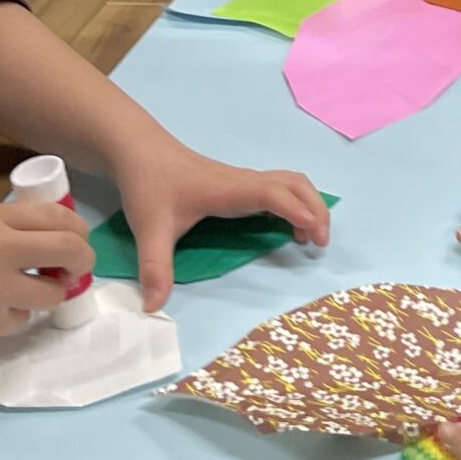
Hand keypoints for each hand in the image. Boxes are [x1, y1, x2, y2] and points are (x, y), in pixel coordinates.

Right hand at [0, 200, 90, 352]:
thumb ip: (7, 227)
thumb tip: (50, 235)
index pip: (58, 216)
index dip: (79, 230)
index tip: (78, 240)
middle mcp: (1, 248)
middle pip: (70, 249)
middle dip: (83, 260)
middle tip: (76, 270)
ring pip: (54, 292)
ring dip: (51, 294)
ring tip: (33, 293)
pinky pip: (22, 319)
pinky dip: (15, 317)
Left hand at [112, 136, 330, 311]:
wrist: (141, 152)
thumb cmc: (150, 185)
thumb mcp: (149, 229)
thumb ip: (155, 268)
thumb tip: (154, 308)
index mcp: (229, 190)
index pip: (272, 194)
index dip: (296, 210)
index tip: (313, 233)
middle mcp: (243, 182)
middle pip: (295, 184)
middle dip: (316, 209)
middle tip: (320, 242)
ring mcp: (243, 181)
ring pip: (291, 183)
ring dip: (308, 204)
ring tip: (310, 236)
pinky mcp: (239, 184)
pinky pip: (279, 188)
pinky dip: (295, 203)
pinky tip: (287, 226)